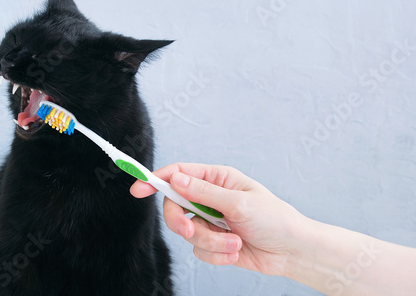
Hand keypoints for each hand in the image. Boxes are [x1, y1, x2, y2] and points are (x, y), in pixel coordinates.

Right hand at [130, 163, 307, 275]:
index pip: (178, 174)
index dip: (155, 179)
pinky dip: (217, 254)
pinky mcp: (213, 242)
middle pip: (174, 206)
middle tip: (191, 231)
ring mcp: (210, 221)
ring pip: (187, 232)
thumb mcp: (238, 202)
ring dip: (211, 242)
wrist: (290, 252)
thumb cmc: (273, 219)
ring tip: (235, 242)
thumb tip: (175, 179)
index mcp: (216, 179)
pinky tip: (236, 251)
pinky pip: (198, 250)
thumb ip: (203, 193)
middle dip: (181, 222)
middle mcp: (210, 198)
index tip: (137, 188)